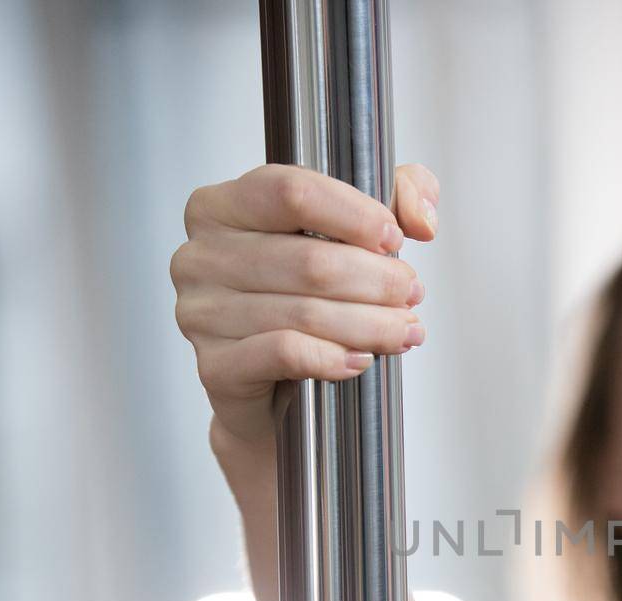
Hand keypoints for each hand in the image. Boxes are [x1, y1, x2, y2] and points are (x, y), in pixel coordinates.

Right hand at [171, 162, 440, 453]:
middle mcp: (200, 255)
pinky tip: (360, 359)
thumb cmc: (304, 299)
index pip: (292, 192)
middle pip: (308, 259)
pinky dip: (333, 357)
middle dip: (376, 280)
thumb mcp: (355, 231)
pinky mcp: (216, 366)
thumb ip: (399, 194)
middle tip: (411, 294)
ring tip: (403, 331)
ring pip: (304, 311)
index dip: (354, 214)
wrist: (271, 388)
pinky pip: (284, 352)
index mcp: (223, 206)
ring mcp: (200, 312)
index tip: (394, 239)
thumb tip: (421, 217)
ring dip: (369, 324)